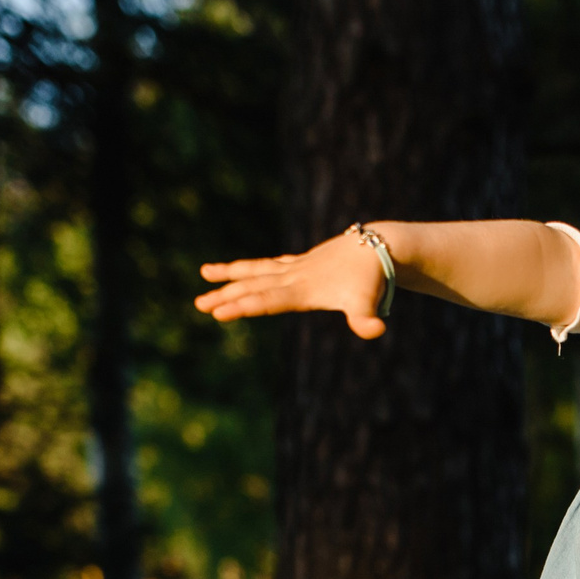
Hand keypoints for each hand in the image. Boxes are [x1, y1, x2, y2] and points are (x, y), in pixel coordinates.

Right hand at [195, 231, 390, 336]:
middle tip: (198, 304)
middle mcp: (294, 277)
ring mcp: (297, 268)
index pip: (266, 300)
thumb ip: (366, 319)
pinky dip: (254, 268)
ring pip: (256, 271)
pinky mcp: (303, 262)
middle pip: (253, 286)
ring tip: (205, 272)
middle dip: (225, 296)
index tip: (218, 313)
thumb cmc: (372, 280)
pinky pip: (270, 265)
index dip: (242, 307)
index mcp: (302, 290)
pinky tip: (245, 270)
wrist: (380, 247)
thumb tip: (376, 331)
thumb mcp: (368, 303)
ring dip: (231, 275)